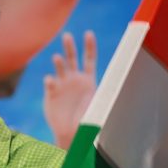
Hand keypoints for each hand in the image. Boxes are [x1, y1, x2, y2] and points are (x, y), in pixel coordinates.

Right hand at [44, 31, 96, 148]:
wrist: (71, 134)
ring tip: (57, 58)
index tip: (88, 34)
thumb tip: (117, 85)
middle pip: (72, 58)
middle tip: (67, 35)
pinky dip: (50, 80)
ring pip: (59, 67)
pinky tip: (50, 81)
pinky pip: (50, 83)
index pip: (89, 59)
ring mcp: (62, 85)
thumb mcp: (99, 107)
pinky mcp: (51, 93)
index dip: (89, 46)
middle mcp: (74, 79)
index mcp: (88, 80)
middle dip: (70, 46)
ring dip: (59, 61)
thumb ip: (104, 95)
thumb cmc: (87, 122)